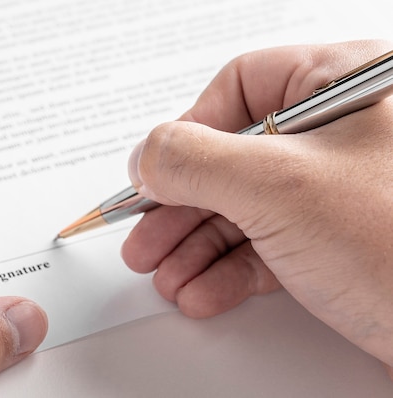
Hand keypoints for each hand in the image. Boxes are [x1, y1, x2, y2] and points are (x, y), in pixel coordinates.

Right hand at [121, 40, 392, 372]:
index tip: (153, 174)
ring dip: (196, 245)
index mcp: (342, 87)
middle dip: (181, 206)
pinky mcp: (339, 241)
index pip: (240, 88)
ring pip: (245, 207)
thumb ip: (195, 161)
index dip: (187, 131)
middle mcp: (342, 134)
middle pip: (233, 156)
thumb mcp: (278, 187)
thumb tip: (147, 157)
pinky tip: (203, 291)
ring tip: (166, 275)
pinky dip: (228, 270)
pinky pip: (268, 245)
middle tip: (144, 237)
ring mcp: (339, 192)